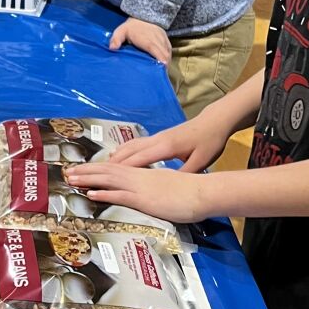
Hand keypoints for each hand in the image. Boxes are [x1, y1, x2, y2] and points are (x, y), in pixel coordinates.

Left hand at [62, 162, 210, 225]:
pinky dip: (103, 193)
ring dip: (88, 179)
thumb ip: (155, 189)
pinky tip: (90, 193)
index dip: (98, 168)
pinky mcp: (144, 199)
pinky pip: (120, 195)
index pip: (116, 168)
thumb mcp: (168, 188)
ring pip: (108, 179)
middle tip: (68, 171)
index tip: (84, 168)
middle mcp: (139, 177)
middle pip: (107, 170)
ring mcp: (140, 187)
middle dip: (86, 171)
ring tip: (71, 179)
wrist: (204, 192)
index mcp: (144, 174)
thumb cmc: (190, 193)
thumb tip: (148, 194)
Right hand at [104, 106, 233, 172]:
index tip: (105, 177)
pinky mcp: (159, 136)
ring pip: (131, 145)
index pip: (139, 159)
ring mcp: (157, 136)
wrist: (214, 122)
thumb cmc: (209, 142)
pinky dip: (124, 150)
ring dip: (116, 155)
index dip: (122, 168)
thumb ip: (184, 174)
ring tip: (100, 166)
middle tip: (95, 173)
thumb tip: (169, 186)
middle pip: (129, 151)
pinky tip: (118, 154)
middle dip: (111, 163)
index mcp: (167, 147)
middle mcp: (157, 140)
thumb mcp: (201, 162)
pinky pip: (136, 143)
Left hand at [109, 18, 171, 65]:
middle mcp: (157, 39)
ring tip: (161, 71)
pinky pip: (169, 49)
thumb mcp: (120, 31)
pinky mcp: (166, 38)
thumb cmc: (130, 27)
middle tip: (160, 75)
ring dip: (166, 62)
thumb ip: (116, 39)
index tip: (161, 70)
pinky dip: (167, 57)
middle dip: (164, 65)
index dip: (161, 61)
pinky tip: (163, 63)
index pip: (157, 51)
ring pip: (168, 53)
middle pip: (165, 55)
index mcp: (147, 40)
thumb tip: (112, 49)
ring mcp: (163, 39)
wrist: (141, 16)